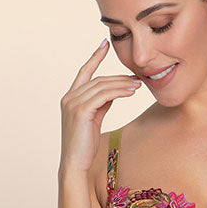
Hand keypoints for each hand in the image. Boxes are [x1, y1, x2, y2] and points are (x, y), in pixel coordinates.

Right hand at [59, 39, 141, 174]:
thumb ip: (100, 104)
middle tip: (136, 78)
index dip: (95, 57)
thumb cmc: (85, 145)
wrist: (75, 164)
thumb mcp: (94, 119)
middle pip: (97, 79)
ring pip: (101, 86)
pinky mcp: (81, 111)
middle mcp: (69, 97)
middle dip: (118, 77)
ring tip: (137, 85)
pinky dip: (118, 92)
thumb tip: (113, 92)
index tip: (104, 44)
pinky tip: (130, 92)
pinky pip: (103, 95)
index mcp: (70, 98)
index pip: (84, 72)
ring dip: (122, 84)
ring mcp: (73, 103)